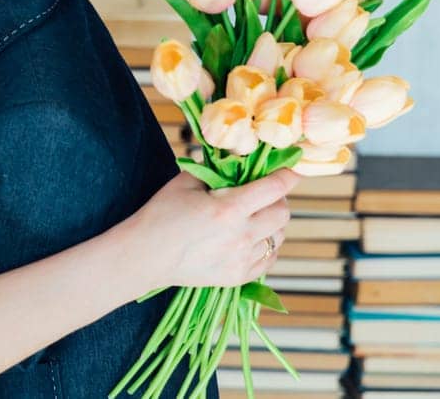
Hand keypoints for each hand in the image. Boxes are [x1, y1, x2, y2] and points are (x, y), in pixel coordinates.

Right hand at [124, 169, 300, 290]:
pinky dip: (266, 246)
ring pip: (278, 237)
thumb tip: (235, 163)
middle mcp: (242, 236)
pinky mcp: (239, 276)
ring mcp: (242, 259)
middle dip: (278, 200)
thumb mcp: (185, 183)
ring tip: (255, 217)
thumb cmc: (160, 215)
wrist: (146, 255)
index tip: (294, 170)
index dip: (288, 176)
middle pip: (282, 214)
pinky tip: (252, 238)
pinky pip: (269, 258)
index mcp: (229, 209)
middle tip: (264, 195)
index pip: (273, 188)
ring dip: (272, 223)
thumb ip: (214, 173)